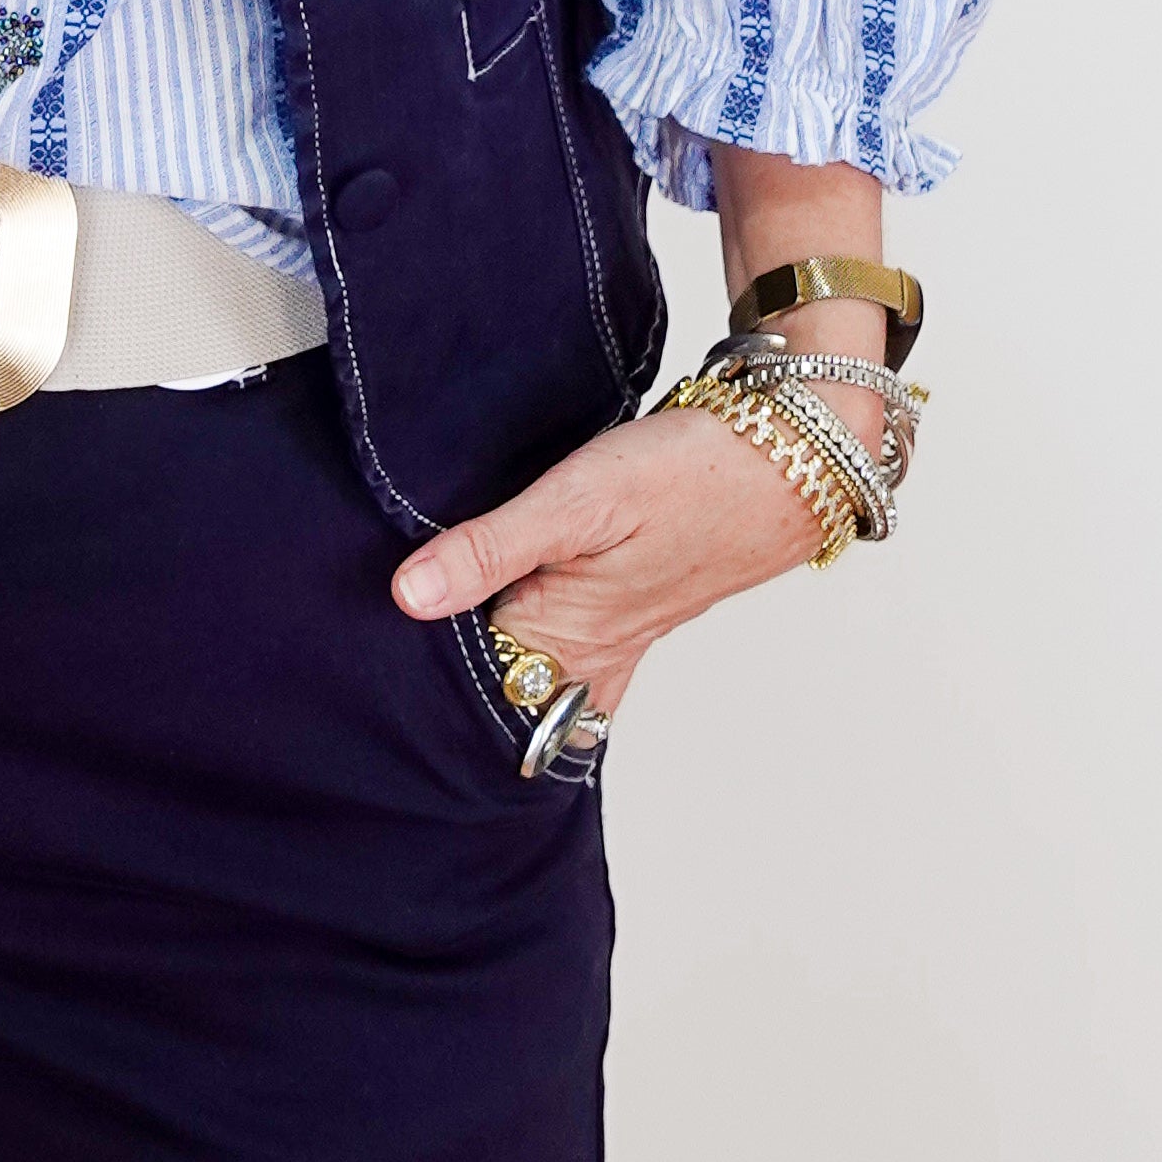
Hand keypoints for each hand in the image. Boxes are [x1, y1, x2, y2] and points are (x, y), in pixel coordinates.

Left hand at [390, 400, 838, 720]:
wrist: (787, 461)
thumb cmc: (689, 475)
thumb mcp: (576, 497)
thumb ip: (491, 548)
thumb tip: (408, 598)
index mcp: (565, 636)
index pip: (470, 686)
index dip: (417, 670)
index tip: (374, 653)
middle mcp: (590, 656)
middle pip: (504, 699)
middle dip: (450, 693)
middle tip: (391, 674)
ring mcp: (616, 641)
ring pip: (540, 687)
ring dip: (494, 677)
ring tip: (434, 664)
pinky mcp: (633, 614)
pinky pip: (578, 666)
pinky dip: (540, 662)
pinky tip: (510, 637)